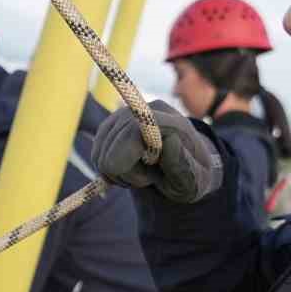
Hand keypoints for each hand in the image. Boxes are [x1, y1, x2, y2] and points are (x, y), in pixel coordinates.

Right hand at [91, 100, 222, 202]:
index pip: (134, 129)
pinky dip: (108, 168)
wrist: (185, 168)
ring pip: (101, 153)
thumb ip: (182, 165)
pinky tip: (129, 168)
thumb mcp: (194, 181)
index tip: (148, 179)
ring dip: (117, 172)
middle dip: (126, 173)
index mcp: (172, 123)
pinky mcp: (112, 124)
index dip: (129, 160)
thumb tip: (169, 141)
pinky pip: (96, 153)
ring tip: (140, 173)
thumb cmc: (191, 177)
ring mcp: (126, 114)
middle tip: (148, 178)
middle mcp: (147, 110)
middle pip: (112, 148)